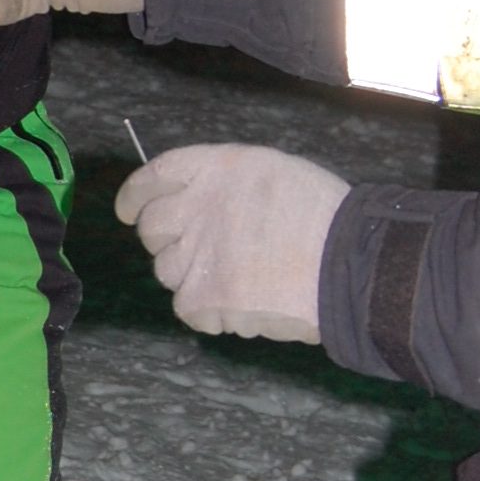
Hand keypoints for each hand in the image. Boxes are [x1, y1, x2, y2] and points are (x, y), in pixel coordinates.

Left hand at [116, 143, 349, 342]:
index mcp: (216, 168)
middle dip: (167, 241)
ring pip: (168, 271)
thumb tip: (193, 203)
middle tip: (202, 252)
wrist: (350, 264)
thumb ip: (225, 184)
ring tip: (238, 278)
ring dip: (193, 277)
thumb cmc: (323, 216)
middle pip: (152, 229)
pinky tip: (243, 304)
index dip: (136, 195)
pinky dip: (209, 311)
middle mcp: (197, 206)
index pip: (154, 175)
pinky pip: (187, 307)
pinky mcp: (205, 297)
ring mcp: (197, 254)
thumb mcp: (272, 173)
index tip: (129, 210)